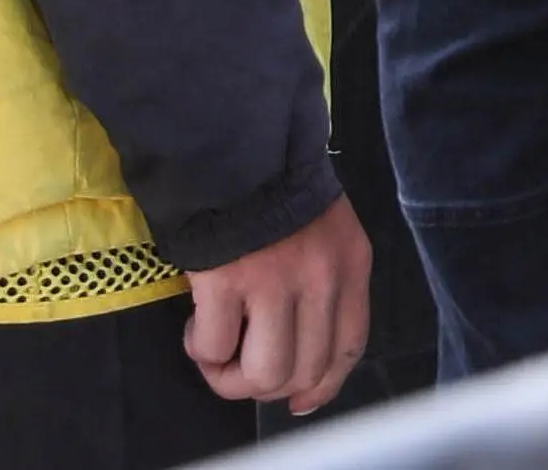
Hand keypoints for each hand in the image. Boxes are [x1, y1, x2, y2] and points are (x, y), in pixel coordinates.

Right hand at [185, 194, 370, 413]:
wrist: (238, 145)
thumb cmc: (276, 188)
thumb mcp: (325, 231)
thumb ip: (324, 283)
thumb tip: (302, 354)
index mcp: (351, 265)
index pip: (349, 346)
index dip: (324, 385)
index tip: (300, 402)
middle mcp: (322, 279)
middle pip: (304, 370)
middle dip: (265, 384)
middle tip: (237, 363)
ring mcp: (276, 282)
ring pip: (264, 374)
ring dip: (230, 375)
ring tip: (214, 348)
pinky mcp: (228, 282)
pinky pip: (212, 349)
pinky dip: (200, 349)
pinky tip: (195, 323)